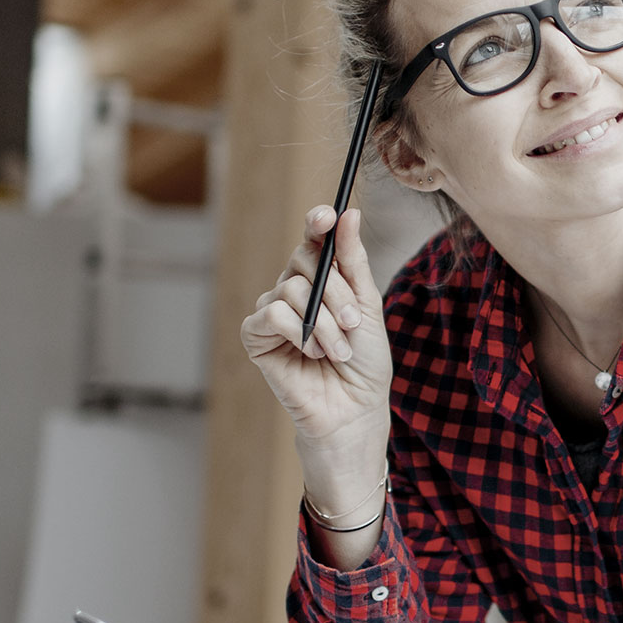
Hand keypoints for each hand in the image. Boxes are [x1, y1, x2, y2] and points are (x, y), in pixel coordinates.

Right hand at [240, 206, 392, 462]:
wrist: (354, 409)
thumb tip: (348, 214)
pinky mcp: (255, 337)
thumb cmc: (365, 363)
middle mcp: (293, 290)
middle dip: (336, 293)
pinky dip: (297, 332)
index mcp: (321, 280)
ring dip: (323, 322)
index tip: (327, 216)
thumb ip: (354, 261)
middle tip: (353, 325)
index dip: (317, 223)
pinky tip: (310, 354)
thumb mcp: (367, 306)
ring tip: (337, 351)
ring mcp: (272, 312)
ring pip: (291, 287)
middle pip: (304, 260)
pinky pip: (271, 312)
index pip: (313, 239)